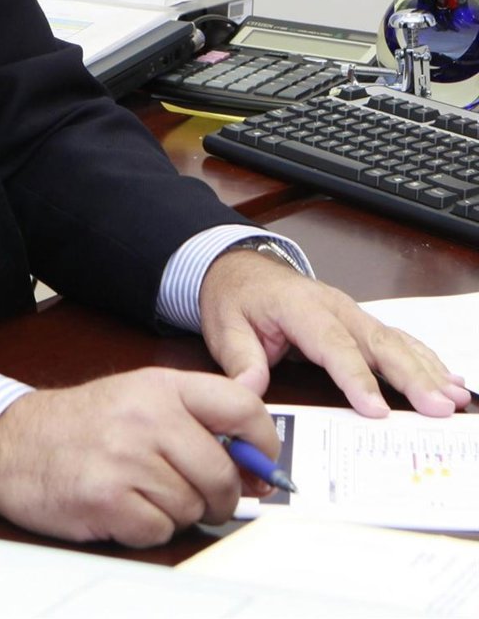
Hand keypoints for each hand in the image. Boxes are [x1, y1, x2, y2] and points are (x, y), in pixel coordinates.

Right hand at [0, 367, 277, 546]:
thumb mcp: (138, 399)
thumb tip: (255, 465)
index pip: (241, 405)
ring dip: (176, 512)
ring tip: (143, 494)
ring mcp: (126, 457)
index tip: (261, 466)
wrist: (11, 441)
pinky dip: (147, 529)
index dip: (264, 442)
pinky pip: (160, 530)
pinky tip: (123, 508)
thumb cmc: (78, 425)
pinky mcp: (107, 498)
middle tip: (201, 497)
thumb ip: (195, 419)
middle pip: (222, 472)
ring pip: (192, 506)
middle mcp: (146, 416)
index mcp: (160, 386)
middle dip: (220, 497)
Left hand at [199, 248, 472, 417]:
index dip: (356, 377)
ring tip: (454, 400)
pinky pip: (398, 340)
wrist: (239, 267)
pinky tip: (450, 380)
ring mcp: (351, 313)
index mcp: (299, 307)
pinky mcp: (359, 323)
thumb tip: (246, 392)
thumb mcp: (224, 326)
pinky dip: (425, 360)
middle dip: (411, 376)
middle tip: (438, 408)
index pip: (332, 344)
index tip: (376, 411)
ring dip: (427, 370)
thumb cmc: (235, 298)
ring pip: (395, 341)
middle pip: (377, 342)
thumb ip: (238, 359)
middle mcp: (334, 307)